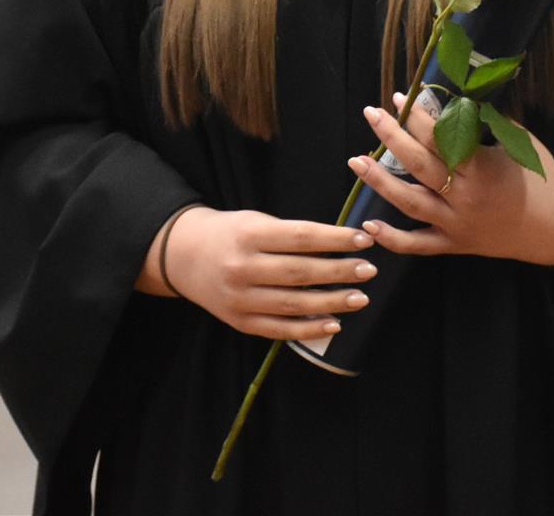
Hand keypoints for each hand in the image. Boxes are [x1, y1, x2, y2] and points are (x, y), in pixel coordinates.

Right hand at [162, 207, 381, 341]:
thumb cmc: (231, 234)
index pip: (301, 237)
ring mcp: (239, 298)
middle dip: (340, 272)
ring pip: (294, 304)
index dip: (335, 239)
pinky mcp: (239, 322)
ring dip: (332, 302)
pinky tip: (334, 324)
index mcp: (249, 235)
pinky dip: (309, 330)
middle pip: (300, 272)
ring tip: (361, 298)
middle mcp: (242, 268)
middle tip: (369, 270)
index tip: (364, 239)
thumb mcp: (256, 222)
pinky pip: (279, 329)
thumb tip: (343, 245)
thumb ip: (292, 234)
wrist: (184, 257)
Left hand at [349, 90, 553, 265]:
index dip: (416, 116)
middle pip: (418, 165)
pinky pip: (417, 245)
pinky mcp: (454, 246)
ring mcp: (455, 224)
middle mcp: (463, 197)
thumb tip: (459, 100)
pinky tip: (368, 225)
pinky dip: (391, 238)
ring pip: (409, 203)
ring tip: (356, 161)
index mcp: (480, 168)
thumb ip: (488, 123)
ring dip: (379, 181)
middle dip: (391, 137)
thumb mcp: (519, 143)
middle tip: (370, 114)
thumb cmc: (542, 180)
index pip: (439, 138)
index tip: (398, 97)